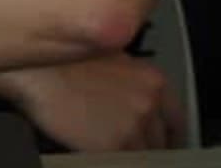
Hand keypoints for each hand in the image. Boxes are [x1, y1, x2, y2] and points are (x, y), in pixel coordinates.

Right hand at [0, 54, 183, 151]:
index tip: (168, 146)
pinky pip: (126, 162)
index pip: (178, 121)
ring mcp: (133, 126)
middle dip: (152, 150)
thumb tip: (138, 108)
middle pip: (162, 142)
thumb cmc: (68, 62)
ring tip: (115, 150)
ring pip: (146, 155)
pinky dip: (118, 161)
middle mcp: (149, 104)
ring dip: (134, 155)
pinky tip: (101, 154)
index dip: (173, 138)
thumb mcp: (115, 64)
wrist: (43, 72)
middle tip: (136, 149)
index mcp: (154, 81)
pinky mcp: (113, 146)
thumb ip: (134, 89)